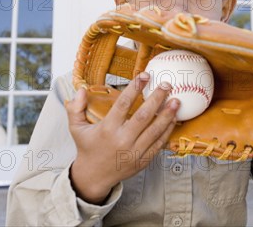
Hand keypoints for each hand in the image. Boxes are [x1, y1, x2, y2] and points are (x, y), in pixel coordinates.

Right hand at [67, 73, 179, 203]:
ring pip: (155, 130)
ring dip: (167, 114)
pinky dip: (167, 131)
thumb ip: (75, 108)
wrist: (94, 176)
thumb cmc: (87, 148)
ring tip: (176, 101)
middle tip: (167, 85)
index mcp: (107, 129)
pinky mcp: (143, 160)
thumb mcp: (76, 128)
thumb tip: (81, 89)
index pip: (123, 104)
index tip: (144, 75)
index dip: (135, 88)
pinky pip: (158, 144)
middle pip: (143, 116)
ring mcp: (134, 152)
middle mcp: (122, 140)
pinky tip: (173, 119)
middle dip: (157, 98)